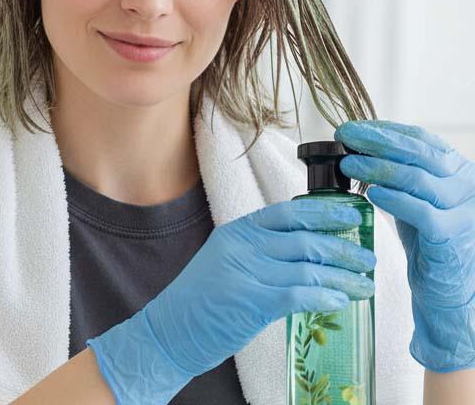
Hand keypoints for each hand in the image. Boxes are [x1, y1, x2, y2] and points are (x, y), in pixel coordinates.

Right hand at [85, 199, 375, 403]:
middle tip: (368, 257)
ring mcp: (246, 271)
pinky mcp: (251, 301)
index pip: (288, 212)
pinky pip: (298, 293)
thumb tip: (305, 251)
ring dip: (342, 275)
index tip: (350, 214)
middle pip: (304, 239)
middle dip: (342, 247)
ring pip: (308, 267)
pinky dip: (324, 295)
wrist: (170, 329)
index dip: (323, 211)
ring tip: (365, 283)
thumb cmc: (201, 299)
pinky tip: (342, 299)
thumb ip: (261, 252)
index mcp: (238, 231)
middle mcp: (243, 245)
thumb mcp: (228, 261)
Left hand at [337, 120, 474, 372]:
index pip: (419, 138)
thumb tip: (351, 145)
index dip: (383, 130)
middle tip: (343, 137)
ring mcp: (463, 210)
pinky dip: (394, 200)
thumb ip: (393, 171)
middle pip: (418, 152)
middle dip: (376, 141)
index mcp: (456, 169)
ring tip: (348, 164)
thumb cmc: (424, 236)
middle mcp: (465, 184)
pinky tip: (371, 194)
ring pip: (418, 179)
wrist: (446, 288)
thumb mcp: (411, 194)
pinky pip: (422, 212)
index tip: (350, 127)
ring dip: (377, 167)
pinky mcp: (452, 237)